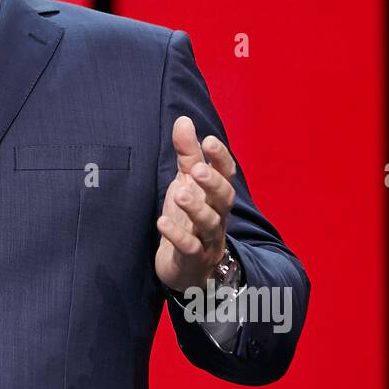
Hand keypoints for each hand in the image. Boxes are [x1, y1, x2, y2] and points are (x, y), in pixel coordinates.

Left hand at [154, 115, 236, 292]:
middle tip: (197, 170)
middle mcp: (217, 216)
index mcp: (215, 195)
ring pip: (210, 223)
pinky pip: (190, 248)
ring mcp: (208, 239)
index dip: (220, 158)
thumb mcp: (186, 183)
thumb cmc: (188, 219)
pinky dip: (177, 235)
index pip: (226, 174)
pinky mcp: (193, 259)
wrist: (187, 268)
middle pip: (225, 198)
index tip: (209, 140)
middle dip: (213, 183)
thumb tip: (183, 120)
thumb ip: (187, 154)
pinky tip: (162, 223)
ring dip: (196, 208)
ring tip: (178, 194)